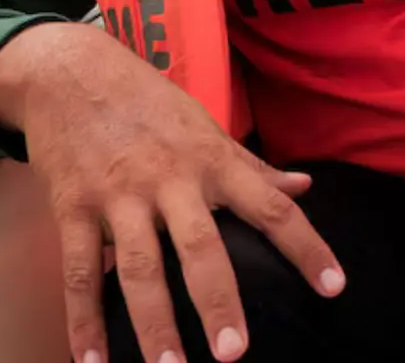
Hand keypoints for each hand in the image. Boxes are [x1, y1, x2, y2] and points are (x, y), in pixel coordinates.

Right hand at [0, 23, 344, 362]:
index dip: (306, 246)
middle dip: (218, 300)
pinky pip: (78, 271)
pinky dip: (82, 320)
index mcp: (212, 162)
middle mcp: (170, 180)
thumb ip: (253, 166)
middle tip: (234, 352)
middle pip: (200, 246)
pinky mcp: (72, 207)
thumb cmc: (150, 104)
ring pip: (138, 267)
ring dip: (153, 323)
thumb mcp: (207, 128)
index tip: (333, 287)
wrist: (72, 71)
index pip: (271, 208)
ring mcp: (119, 195)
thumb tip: (305, 187)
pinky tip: (92, 361)